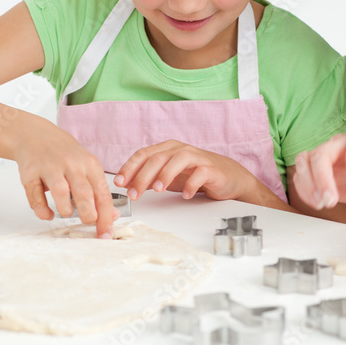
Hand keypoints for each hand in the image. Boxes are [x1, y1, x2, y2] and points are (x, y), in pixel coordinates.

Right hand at [11, 124, 117, 236]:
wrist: (35, 135)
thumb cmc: (65, 155)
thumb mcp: (87, 167)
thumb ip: (98, 191)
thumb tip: (112, 217)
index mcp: (89, 164)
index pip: (102, 194)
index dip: (106, 217)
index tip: (105, 234)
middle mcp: (71, 164)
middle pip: (83, 193)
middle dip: (88, 214)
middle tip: (88, 222)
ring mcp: (50, 167)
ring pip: (60, 192)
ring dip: (65, 210)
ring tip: (66, 213)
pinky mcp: (30, 172)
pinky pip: (35, 194)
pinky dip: (41, 209)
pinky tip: (47, 214)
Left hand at [114, 140, 255, 201]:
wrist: (227, 177)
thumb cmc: (195, 174)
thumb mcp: (167, 176)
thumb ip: (148, 178)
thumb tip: (125, 184)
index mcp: (167, 149)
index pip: (143, 154)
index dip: (129, 167)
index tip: (119, 183)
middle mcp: (180, 150)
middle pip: (157, 158)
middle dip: (142, 176)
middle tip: (133, 194)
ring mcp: (197, 158)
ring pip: (178, 160)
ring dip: (165, 175)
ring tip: (157, 190)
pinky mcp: (212, 169)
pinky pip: (201, 173)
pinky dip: (191, 184)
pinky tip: (185, 195)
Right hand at [293, 124, 345, 208]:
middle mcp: (340, 141)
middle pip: (321, 154)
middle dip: (323, 179)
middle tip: (331, 202)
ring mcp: (326, 153)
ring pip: (305, 161)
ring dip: (308, 184)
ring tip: (321, 203)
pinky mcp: (317, 168)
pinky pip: (301, 173)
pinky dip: (304, 189)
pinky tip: (316, 202)